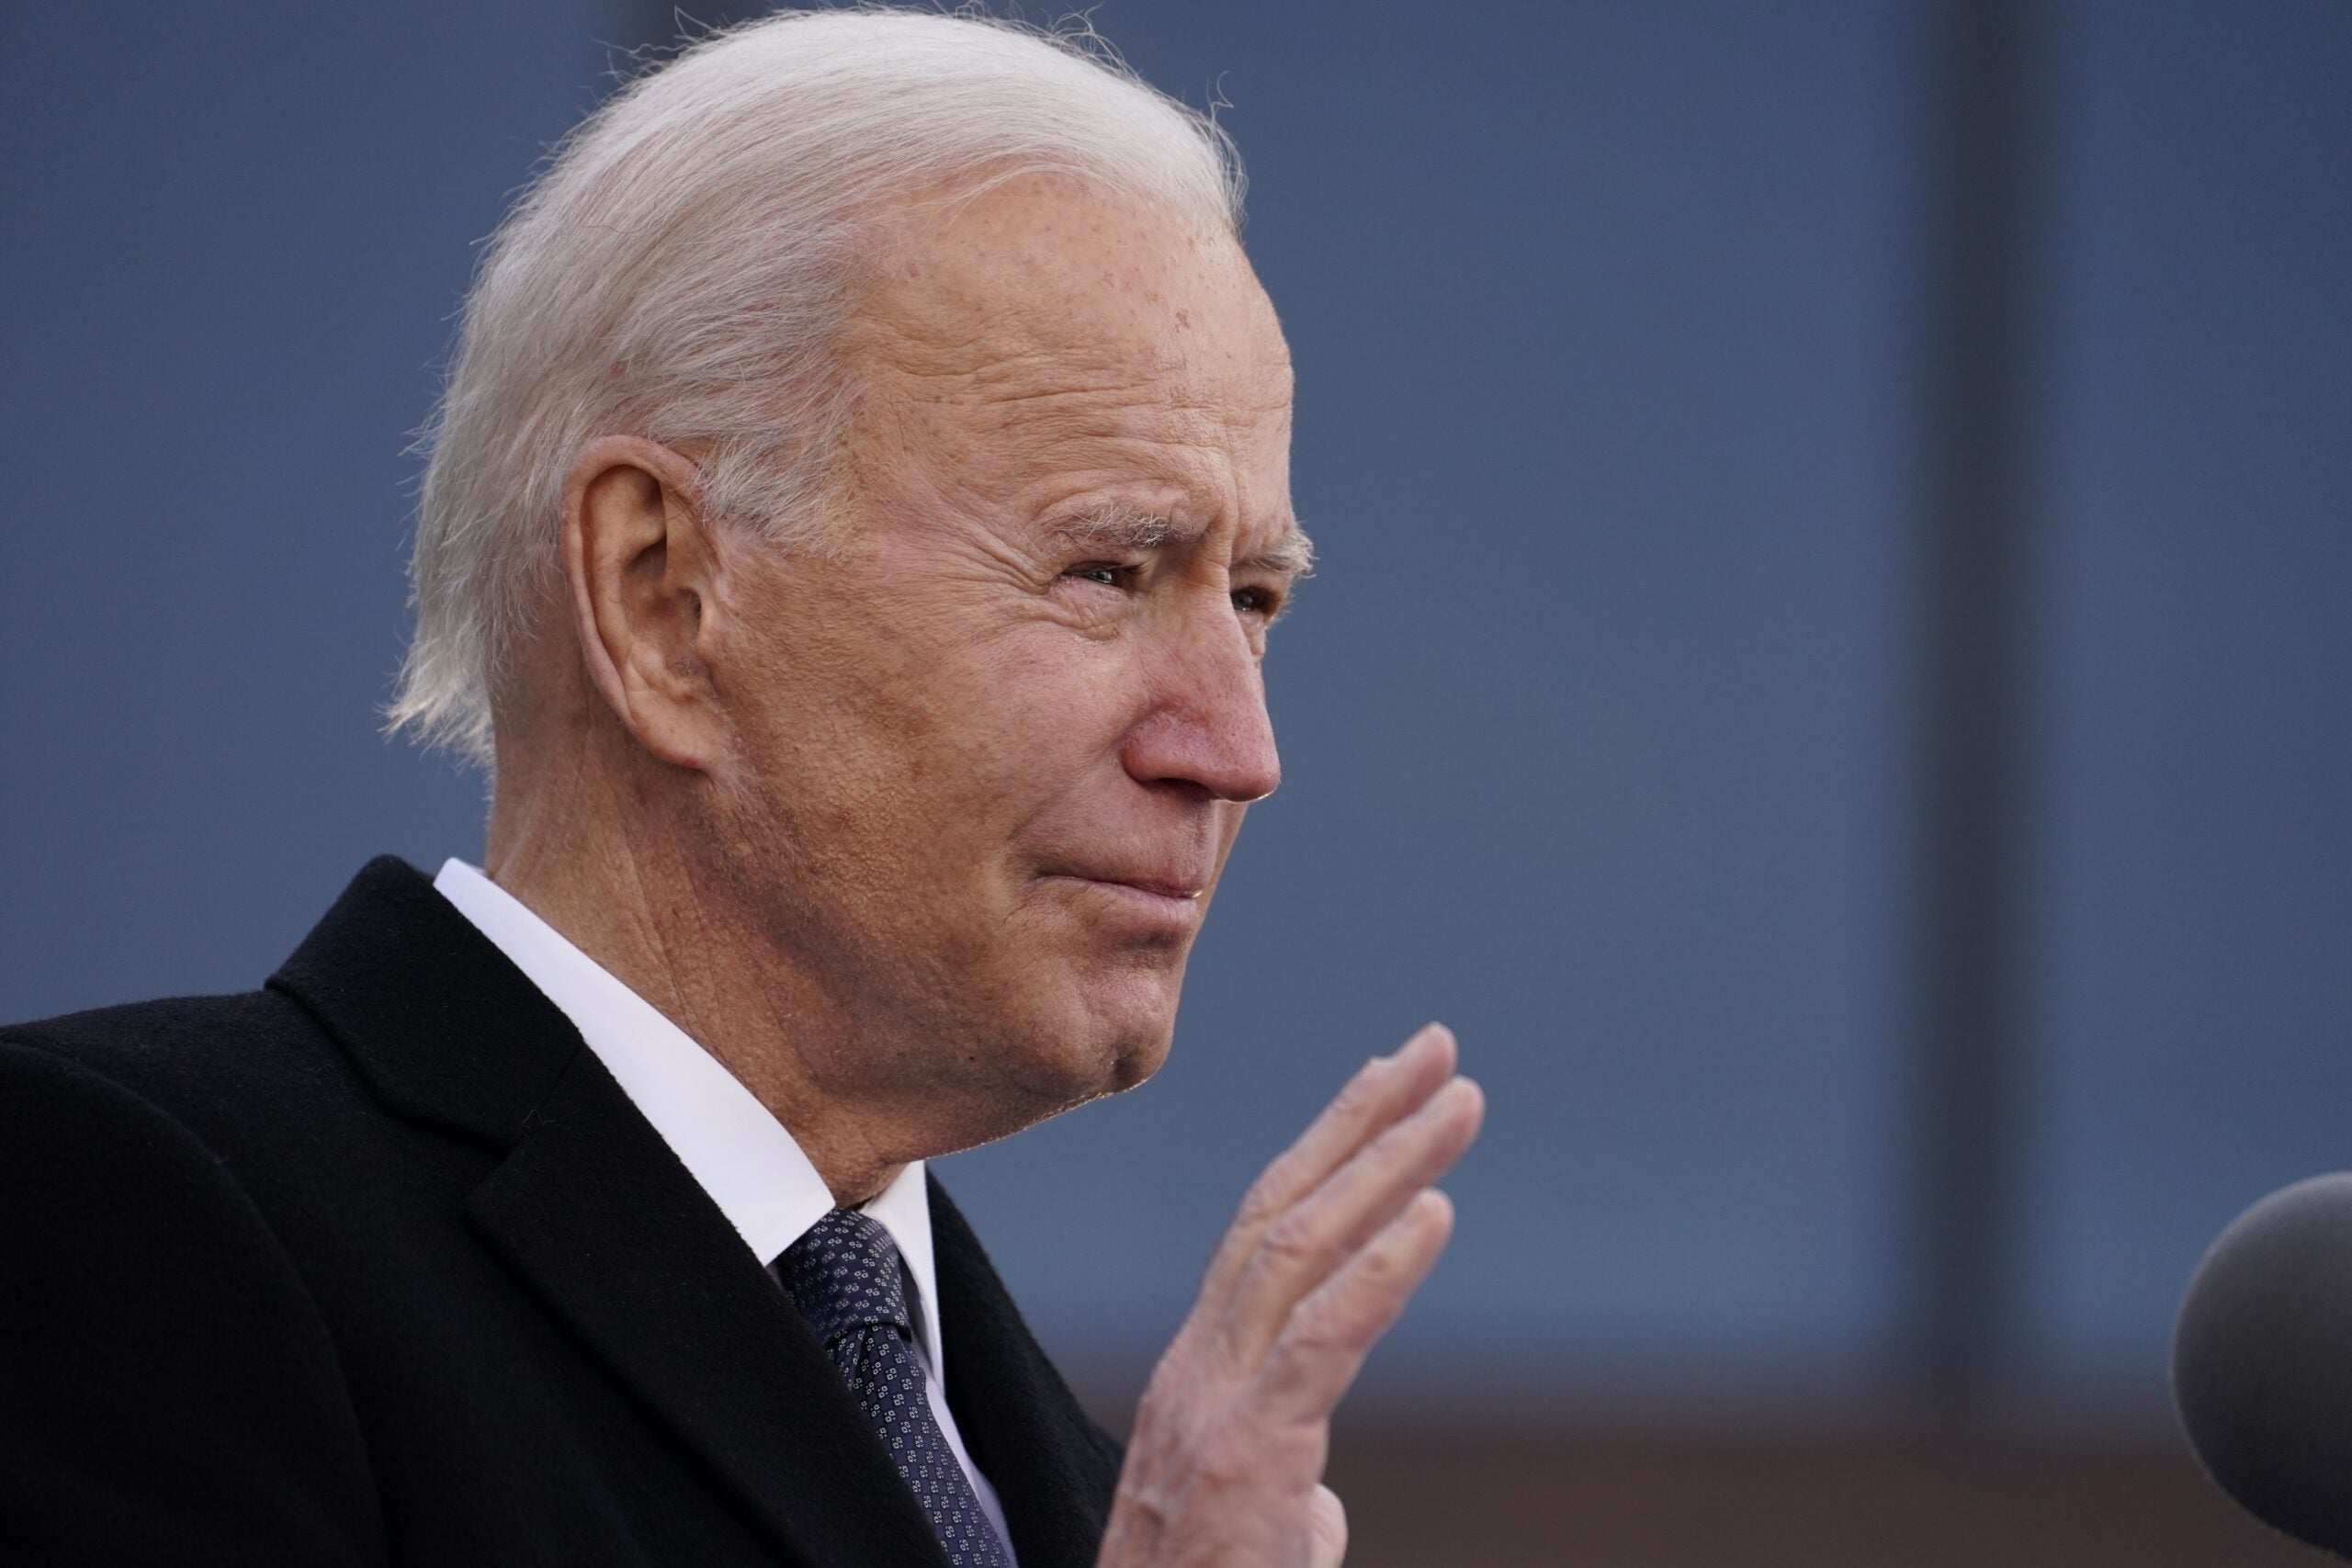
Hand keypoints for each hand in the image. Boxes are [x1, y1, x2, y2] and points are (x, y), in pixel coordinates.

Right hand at [1096, 1023, 1483, 1567]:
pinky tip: (1437, 1214)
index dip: (1328, 1147)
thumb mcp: (1243, 1541)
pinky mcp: (1249, 1458)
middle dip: (1364, 1118)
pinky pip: (1320, 1344)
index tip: (1390, 1084)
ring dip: (1388, 1163)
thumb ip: (1277, 1494)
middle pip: (1284, 1209)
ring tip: (1460, 1101)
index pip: (1265, 1232)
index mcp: (1200, 1376)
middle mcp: (1199, 1368)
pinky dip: (1383, 1270)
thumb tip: (1316, 1506)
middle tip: (1437, 1047)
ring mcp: (1215, 1406)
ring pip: (1301, 1249)